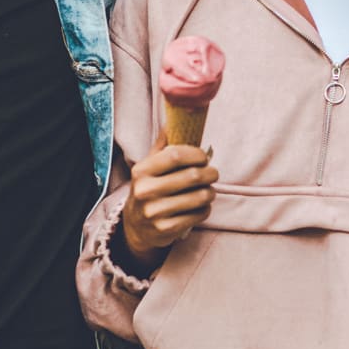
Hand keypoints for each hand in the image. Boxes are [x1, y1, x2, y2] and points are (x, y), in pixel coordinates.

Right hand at [121, 144, 218, 262]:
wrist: (136, 227)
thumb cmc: (149, 189)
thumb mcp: (149, 167)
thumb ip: (163, 145)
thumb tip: (174, 119)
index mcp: (141, 170)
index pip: (176, 155)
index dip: (196, 154)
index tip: (204, 157)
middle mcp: (145, 190)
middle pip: (192, 176)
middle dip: (210, 173)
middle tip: (213, 173)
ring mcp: (155, 212)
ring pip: (199, 197)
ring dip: (210, 192)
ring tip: (209, 190)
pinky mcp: (166, 229)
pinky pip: (199, 214)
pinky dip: (205, 209)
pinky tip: (201, 206)